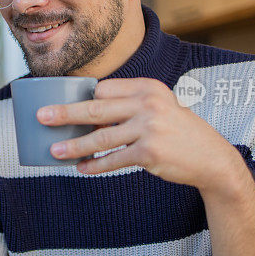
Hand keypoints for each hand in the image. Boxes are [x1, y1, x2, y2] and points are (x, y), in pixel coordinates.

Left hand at [37, 78, 249, 191]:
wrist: (212, 158)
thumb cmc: (178, 132)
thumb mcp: (160, 107)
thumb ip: (130, 105)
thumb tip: (88, 113)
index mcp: (148, 87)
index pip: (104, 89)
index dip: (83, 98)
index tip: (64, 105)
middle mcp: (148, 103)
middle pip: (96, 107)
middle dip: (65, 114)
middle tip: (42, 117)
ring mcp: (149, 128)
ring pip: (100, 137)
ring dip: (74, 146)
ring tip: (54, 151)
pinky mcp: (149, 153)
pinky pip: (113, 159)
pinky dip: (95, 165)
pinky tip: (81, 168)